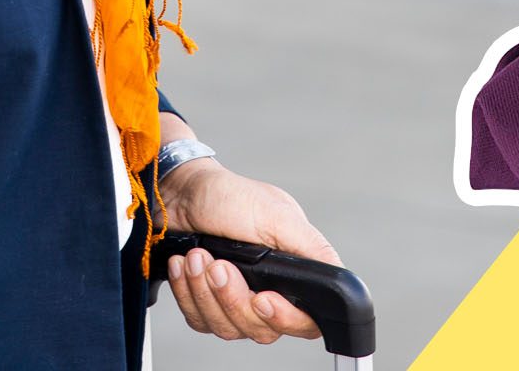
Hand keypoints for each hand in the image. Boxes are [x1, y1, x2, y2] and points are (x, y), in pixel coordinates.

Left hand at [157, 157, 342, 344]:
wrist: (180, 192)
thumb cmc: (228, 196)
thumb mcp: (274, 213)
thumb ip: (308, 246)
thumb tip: (338, 274)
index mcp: (293, 272)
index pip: (305, 321)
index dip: (285, 319)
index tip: (261, 298)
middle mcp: (268, 290)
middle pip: (261, 328)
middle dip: (233, 296)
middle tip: (218, 264)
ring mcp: (236, 299)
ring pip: (227, 328)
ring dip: (205, 291)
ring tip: (198, 257)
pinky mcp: (206, 302)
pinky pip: (199, 320)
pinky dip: (186, 293)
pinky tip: (184, 265)